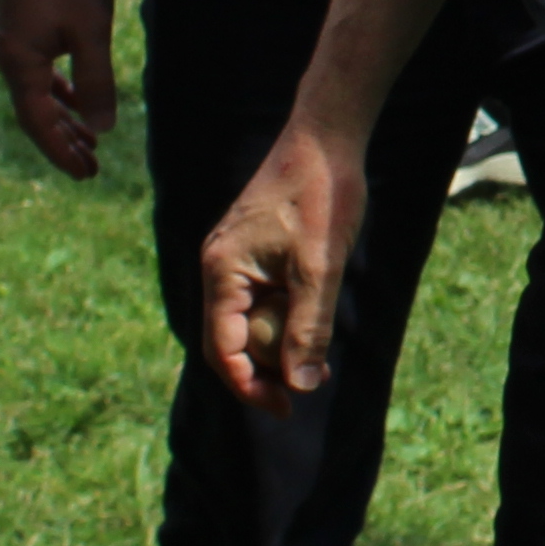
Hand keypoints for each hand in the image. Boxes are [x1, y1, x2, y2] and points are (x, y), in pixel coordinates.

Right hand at [0, 0, 120, 177]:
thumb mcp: (91, 30)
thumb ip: (96, 81)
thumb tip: (102, 127)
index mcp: (19, 64)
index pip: (39, 124)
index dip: (62, 152)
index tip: (86, 175)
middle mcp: (6, 57)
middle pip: (34, 114)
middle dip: (63, 142)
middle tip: (92, 168)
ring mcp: (10, 40)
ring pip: (36, 92)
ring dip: (62, 116)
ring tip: (89, 139)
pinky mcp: (18, 23)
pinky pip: (37, 70)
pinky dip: (57, 89)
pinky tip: (75, 95)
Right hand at [197, 118, 363, 408]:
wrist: (326, 137)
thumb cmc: (322, 195)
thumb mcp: (321, 267)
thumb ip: (309, 327)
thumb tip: (301, 385)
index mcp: (221, 272)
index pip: (221, 350)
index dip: (250, 386)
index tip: (287, 408)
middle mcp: (218, 267)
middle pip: (229, 340)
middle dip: (263, 371)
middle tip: (305, 389)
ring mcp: (234, 259)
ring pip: (246, 321)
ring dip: (275, 347)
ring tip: (316, 362)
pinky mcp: (253, 251)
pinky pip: (259, 299)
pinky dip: (282, 319)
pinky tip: (313, 325)